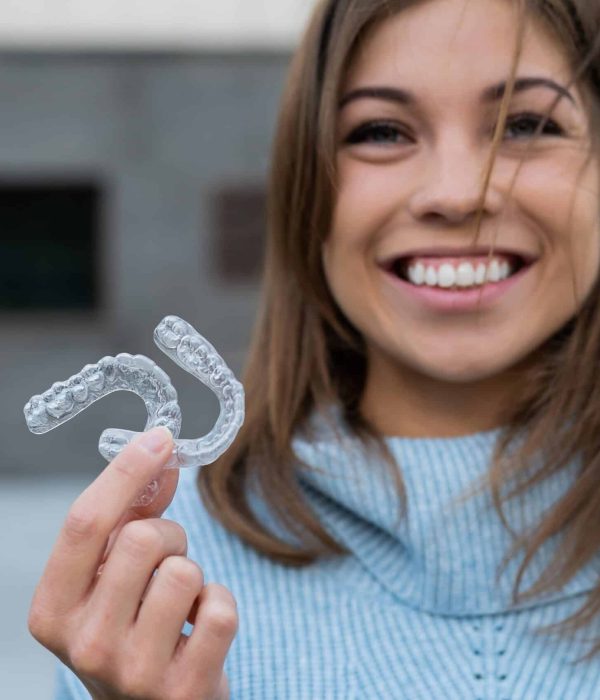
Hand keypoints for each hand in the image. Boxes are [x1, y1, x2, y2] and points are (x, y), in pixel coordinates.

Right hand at [28, 427, 237, 699]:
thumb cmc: (130, 627)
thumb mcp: (112, 575)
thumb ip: (131, 512)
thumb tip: (161, 452)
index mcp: (52, 610)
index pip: (84, 523)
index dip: (126, 471)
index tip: (160, 438)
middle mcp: (83, 645)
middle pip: (142, 539)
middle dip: (168, 536)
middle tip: (166, 562)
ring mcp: (132, 673)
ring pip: (184, 572)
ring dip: (193, 575)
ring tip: (179, 602)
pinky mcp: (183, 691)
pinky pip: (219, 609)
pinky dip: (218, 604)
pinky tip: (198, 627)